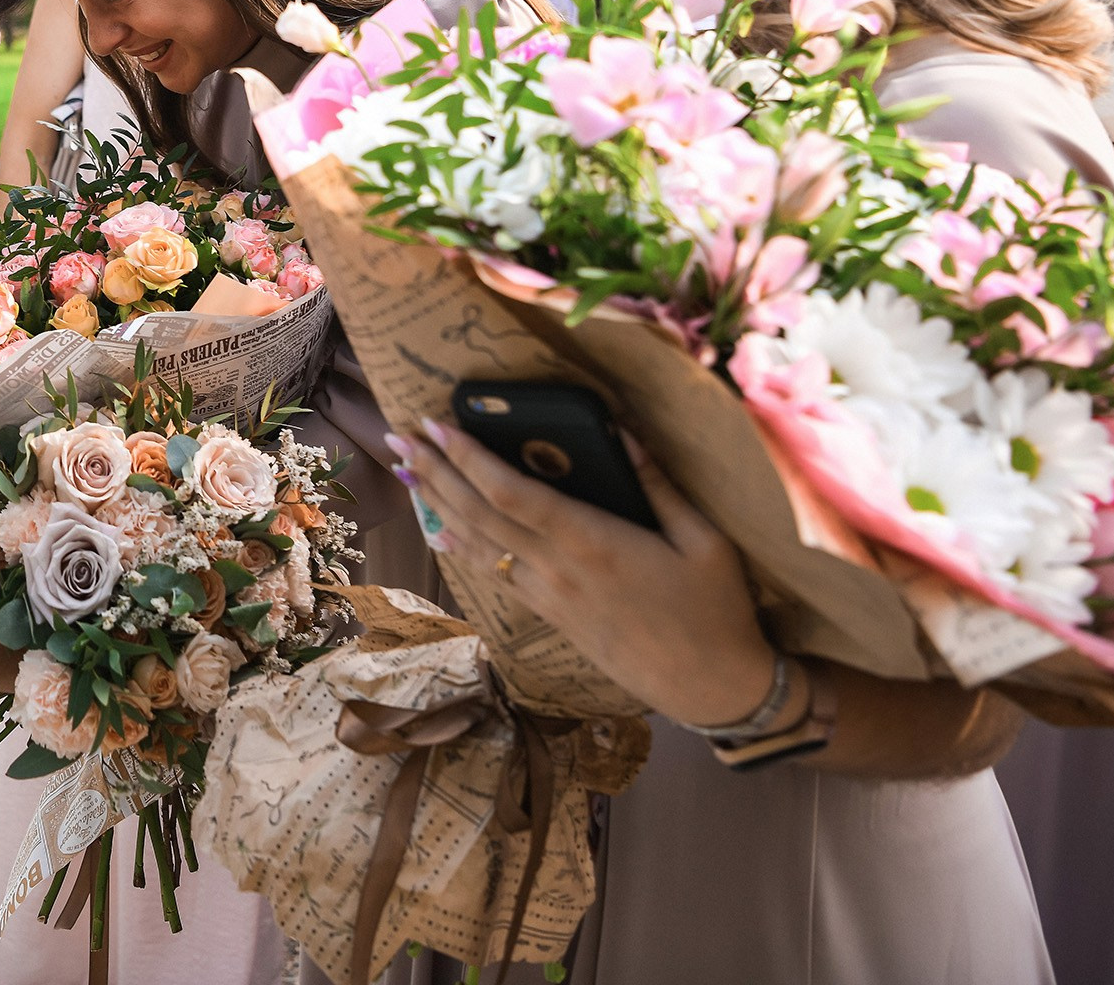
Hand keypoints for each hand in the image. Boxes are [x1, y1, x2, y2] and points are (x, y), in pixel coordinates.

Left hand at [391, 417, 776, 728]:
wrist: (712, 687)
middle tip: (397, 439)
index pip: (511, 495)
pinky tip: (441, 530)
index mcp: (592, 543)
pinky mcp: (552, 616)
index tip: (435, 426)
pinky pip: (494, 574)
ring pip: (478, 545)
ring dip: (437, 504)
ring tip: (404, 473)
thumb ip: (661, 485)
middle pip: (479, 515)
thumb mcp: (706, 540)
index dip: (468, 459)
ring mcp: (549, 597)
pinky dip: (462, 546)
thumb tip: (622, 429)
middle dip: (435, 473)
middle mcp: (558, 570)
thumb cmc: (717, 609)